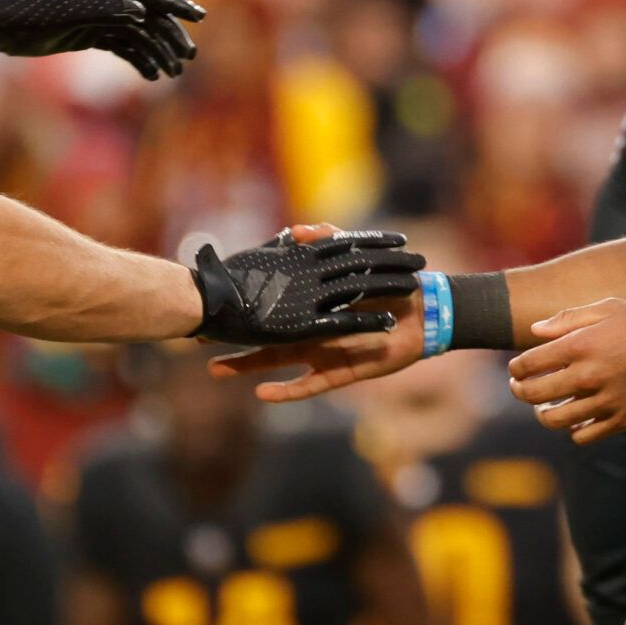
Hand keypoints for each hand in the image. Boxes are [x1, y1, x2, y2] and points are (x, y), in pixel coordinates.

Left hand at [0, 0, 203, 78]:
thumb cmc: (30, 13)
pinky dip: (136, 59)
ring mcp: (96, 17)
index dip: (175, 5)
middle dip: (169, 37)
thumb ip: (104, 11)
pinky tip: (150, 75)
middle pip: (146, 17)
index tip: (199, 16)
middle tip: (188, 57)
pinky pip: (119, 46)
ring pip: (135, 35)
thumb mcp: (68, 13)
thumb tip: (141, 11)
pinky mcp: (86, 34)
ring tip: (171, 74)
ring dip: (154, 52)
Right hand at [207, 223, 426, 397]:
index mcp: (309, 303)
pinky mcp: (341, 371)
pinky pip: (310, 384)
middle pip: (263, 339)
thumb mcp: (351, 257)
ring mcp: (323, 352)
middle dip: (231, 342)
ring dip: (247, 367)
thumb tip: (299, 230)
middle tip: (198, 345)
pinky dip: (288, 390)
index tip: (207, 304)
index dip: (240, 304)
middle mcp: (310, 330)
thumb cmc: (387, 282)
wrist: (427, 310)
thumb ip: (326, 242)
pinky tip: (263, 394)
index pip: (268, 303)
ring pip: (277, 363)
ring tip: (216, 370)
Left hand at [507, 298, 625, 443]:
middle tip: (518, 388)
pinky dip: (573, 431)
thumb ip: (568, 319)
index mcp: (581, 345)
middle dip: (519, 391)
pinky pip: (585, 435)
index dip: (516, 368)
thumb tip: (536, 331)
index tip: (516, 369)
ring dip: (543, 414)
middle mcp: (589, 375)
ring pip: (555, 420)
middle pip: (534, 394)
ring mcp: (606, 401)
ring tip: (543, 407)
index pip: (529, 364)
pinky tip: (573, 420)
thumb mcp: (607, 308)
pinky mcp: (623, 419)